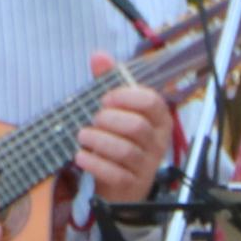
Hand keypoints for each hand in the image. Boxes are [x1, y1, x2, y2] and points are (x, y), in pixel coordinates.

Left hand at [73, 66, 175, 206]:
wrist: (120, 185)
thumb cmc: (119, 139)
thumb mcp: (116, 109)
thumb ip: (109, 82)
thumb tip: (99, 56)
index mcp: (159, 119)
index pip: (151, 101)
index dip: (126, 97)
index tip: (106, 99)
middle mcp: (158, 142)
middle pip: (136, 126)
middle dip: (108, 120)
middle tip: (93, 120)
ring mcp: (147, 165)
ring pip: (125, 150)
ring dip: (98, 140)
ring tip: (83, 136)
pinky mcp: (133, 185)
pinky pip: (115, 174)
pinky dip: (94, 163)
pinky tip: (80, 157)